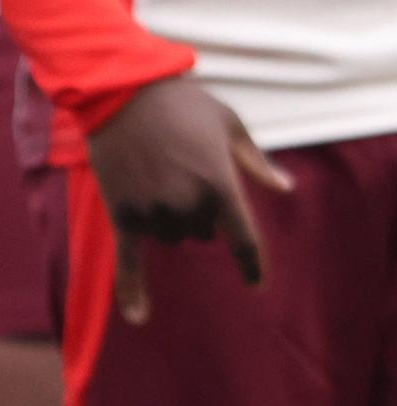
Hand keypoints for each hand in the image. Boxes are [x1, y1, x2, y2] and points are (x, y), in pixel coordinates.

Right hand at [86, 76, 292, 323]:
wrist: (119, 88)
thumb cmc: (181, 102)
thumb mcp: (229, 124)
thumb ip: (256, 161)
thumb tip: (286, 188)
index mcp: (220, 184)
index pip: (244, 239)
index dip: (252, 264)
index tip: (256, 284)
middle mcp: (188, 204)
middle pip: (201, 231)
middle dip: (196, 210)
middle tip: (180, 169)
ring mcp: (153, 210)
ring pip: (170, 236)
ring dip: (168, 218)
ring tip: (154, 175)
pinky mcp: (122, 211)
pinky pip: (128, 260)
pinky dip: (133, 290)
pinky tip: (139, 318)